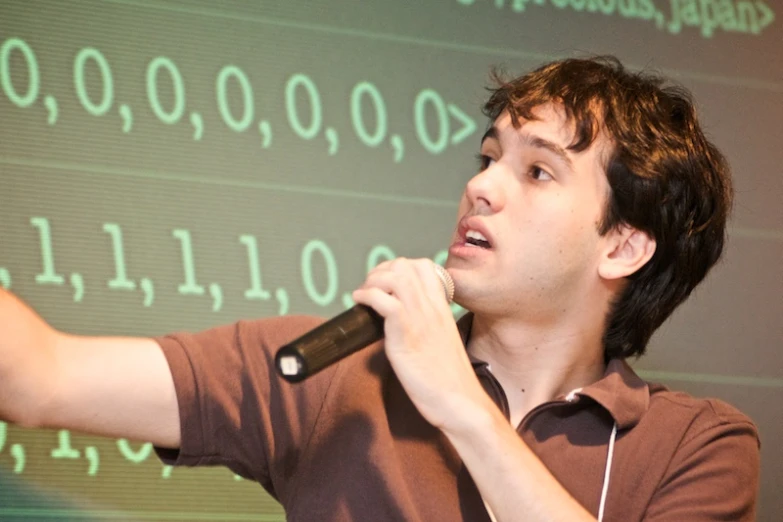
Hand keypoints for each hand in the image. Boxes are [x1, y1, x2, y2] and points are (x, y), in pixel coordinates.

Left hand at [351, 258, 489, 432]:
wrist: (459, 401)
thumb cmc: (448, 380)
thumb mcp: (441, 342)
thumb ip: (427, 327)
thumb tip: (400, 325)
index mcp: (442, 307)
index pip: (424, 266)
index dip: (400, 267)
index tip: (387, 282)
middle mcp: (432, 306)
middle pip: (405, 266)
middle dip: (382, 271)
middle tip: (371, 289)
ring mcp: (419, 317)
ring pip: (394, 276)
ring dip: (373, 281)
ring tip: (364, 295)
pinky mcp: (406, 332)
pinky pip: (382, 300)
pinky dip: (366, 296)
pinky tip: (359, 303)